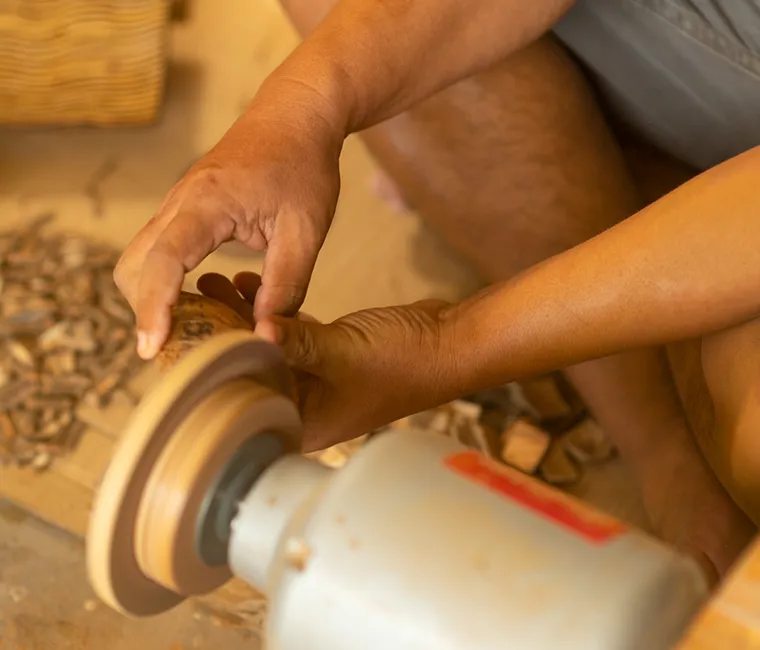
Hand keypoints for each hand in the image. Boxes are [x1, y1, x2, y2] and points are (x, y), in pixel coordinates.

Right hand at [115, 83, 343, 359]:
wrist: (295, 116)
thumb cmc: (304, 166)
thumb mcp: (306, 231)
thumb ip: (285, 285)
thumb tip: (263, 334)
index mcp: (207, 202)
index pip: (164, 260)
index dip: (155, 308)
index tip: (152, 347)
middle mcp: (180, 202)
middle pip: (133, 265)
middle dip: (144, 309)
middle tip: (177, 349)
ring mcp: (177, 205)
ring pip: (139, 259)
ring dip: (151, 297)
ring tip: (189, 332)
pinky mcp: (185, 211)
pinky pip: (158, 252)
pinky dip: (164, 283)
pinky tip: (197, 304)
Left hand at [197, 273, 453, 450]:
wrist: (448, 343)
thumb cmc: (403, 361)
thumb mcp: (343, 352)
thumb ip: (295, 343)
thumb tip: (251, 331)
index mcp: (303, 423)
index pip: (241, 406)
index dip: (209, 374)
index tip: (180, 339)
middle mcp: (305, 407)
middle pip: (247, 375)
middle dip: (218, 340)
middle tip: (187, 305)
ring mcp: (316, 381)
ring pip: (265, 351)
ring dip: (240, 318)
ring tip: (210, 284)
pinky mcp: (327, 356)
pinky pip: (288, 335)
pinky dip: (270, 312)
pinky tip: (245, 284)